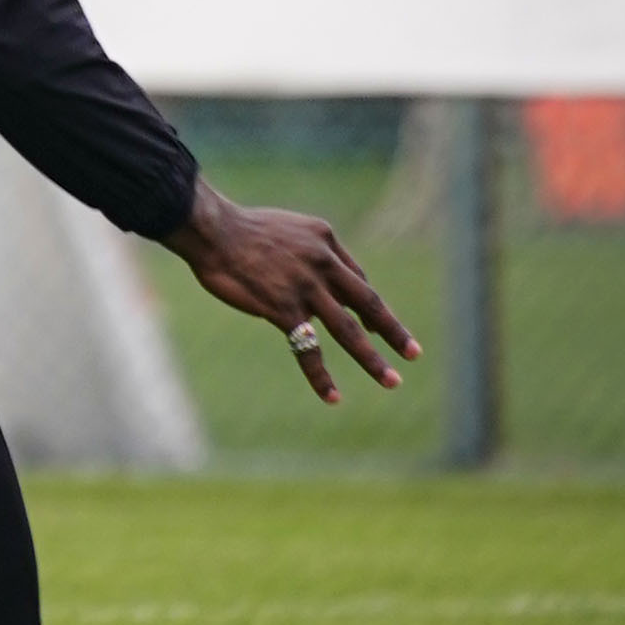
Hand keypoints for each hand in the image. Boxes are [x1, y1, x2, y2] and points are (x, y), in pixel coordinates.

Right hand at [162, 177, 421, 406]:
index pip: (356, 277)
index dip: (367, 304)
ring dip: (372, 359)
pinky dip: (321, 376)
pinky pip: (309, 350)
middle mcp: (323, 263)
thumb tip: (310, 284)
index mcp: (325, 239)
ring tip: (392, 381)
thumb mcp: (285, 229)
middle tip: (413, 353)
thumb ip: (305, 253)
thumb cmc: (238, 228)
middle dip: (392, 332)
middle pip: (368, 302)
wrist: (211, 229)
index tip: (377, 325)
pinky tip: (333, 396)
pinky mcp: (285, 309)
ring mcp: (307, 287)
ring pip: (348, 329)